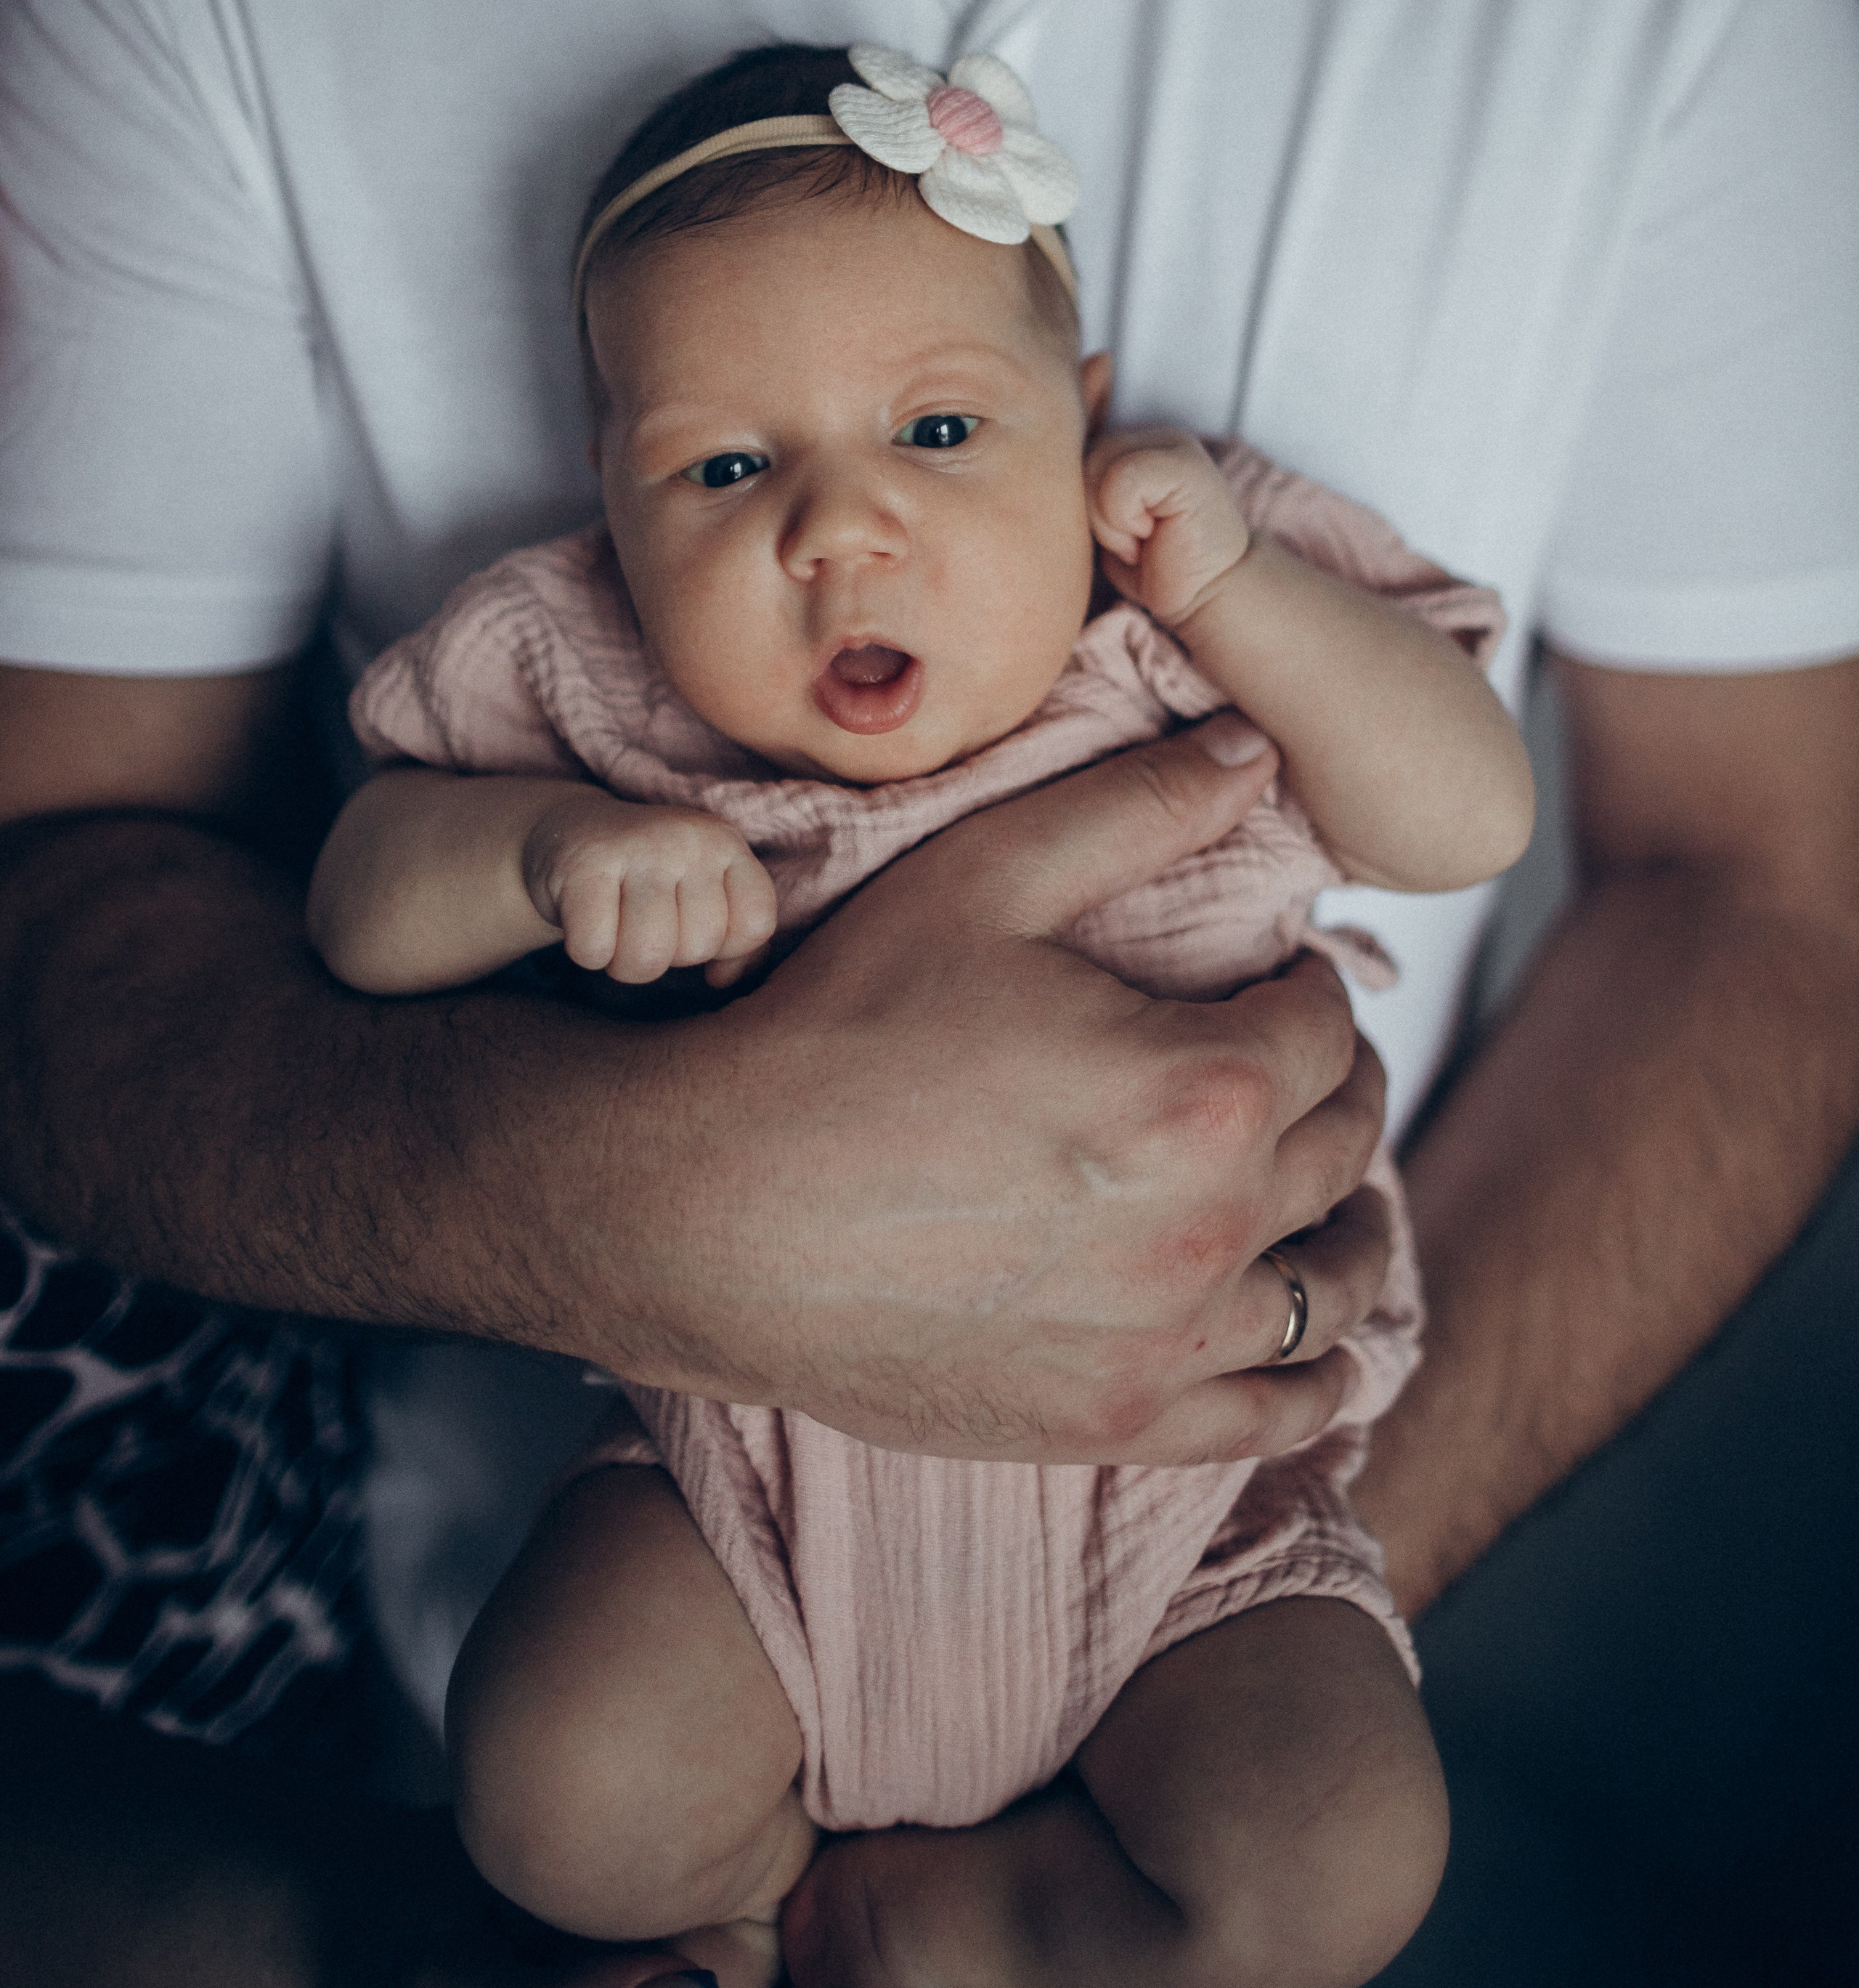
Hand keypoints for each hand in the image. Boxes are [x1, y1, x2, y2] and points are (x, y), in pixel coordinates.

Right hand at [522, 797, 777, 987]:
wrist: (571, 833)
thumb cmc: (648, 880)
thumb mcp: (705, 894)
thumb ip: (737, 940)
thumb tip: (723, 979)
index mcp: (726, 843)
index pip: (756, 924)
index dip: (724, 947)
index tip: (692, 925)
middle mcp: (688, 838)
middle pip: (699, 946)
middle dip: (668, 956)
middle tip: (644, 924)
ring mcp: (637, 847)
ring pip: (647, 956)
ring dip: (625, 963)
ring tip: (617, 929)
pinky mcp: (583, 866)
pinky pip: (595, 950)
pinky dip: (587, 952)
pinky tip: (585, 921)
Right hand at [592, 724, 1390, 1464]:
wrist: (711, 1210)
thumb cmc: (839, 1030)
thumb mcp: (984, 878)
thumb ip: (1135, 806)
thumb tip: (1257, 747)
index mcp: (1203, 1090)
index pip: (1326, 1027)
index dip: (1308, 983)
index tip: (1275, 974)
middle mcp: (1211, 1228)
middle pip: (1343, 1146)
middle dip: (1339, 1084)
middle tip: (1304, 1057)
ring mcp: (1167, 1343)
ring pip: (1341, 1288)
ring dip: (1353, 1223)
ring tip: (1330, 1189)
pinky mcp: (1117, 1422)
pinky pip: (1282, 1415)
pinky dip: (1324, 1373)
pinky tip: (1320, 1342)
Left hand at [1085, 425, 1251, 629]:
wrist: (1210, 595)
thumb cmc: (1154, 565)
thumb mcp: (1105, 522)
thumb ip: (1084, 489)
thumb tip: (1041, 472)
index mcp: (1130, 443)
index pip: (1070, 452)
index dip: (1083, 504)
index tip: (1121, 534)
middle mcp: (1151, 435)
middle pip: (1078, 460)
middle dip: (1094, 514)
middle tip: (1134, 540)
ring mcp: (1172, 443)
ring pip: (1095, 469)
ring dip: (1110, 522)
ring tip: (1143, 538)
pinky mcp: (1184, 464)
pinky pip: (1119, 484)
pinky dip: (1124, 522)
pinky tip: (1154, 536)